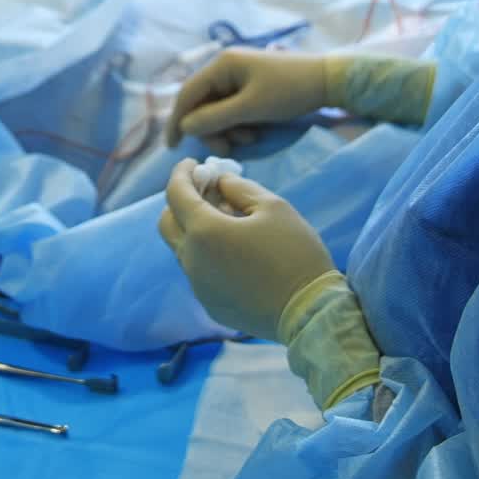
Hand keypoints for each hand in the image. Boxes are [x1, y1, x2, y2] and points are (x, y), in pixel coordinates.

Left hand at [158, 159, 334, 340]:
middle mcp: (192, 260)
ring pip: (183, 248)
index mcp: (203, 232)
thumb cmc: (294, 253)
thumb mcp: (272, 207)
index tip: (194, 164)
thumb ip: (238, 188)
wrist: (310, 314)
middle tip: (206, 191)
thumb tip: (220, 182)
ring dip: (195, 228)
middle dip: (181, 201)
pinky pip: (199, 271)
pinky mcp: (210, 304)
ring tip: (227, 220)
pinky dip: (207, 253)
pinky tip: (235, 251)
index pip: (176, 194)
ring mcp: (198, 286)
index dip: (182, 173)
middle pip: (168, 223)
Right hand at [165, 49, 327, 151]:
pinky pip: (233, 110)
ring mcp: (238, 77)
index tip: (173, 148)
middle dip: (212, 129)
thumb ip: (215, 118)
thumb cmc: (289, 91)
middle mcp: (225, 68)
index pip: (188, 94)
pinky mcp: (251, 88)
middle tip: (229, 148)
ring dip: (228, 129)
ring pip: (218, 111)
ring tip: (250, 139)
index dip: (177, 121)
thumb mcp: (251, 108)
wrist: (328, 81)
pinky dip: (239, 125)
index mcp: (222, 64)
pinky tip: (255, 132)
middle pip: (202, 105)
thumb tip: (185, 127)